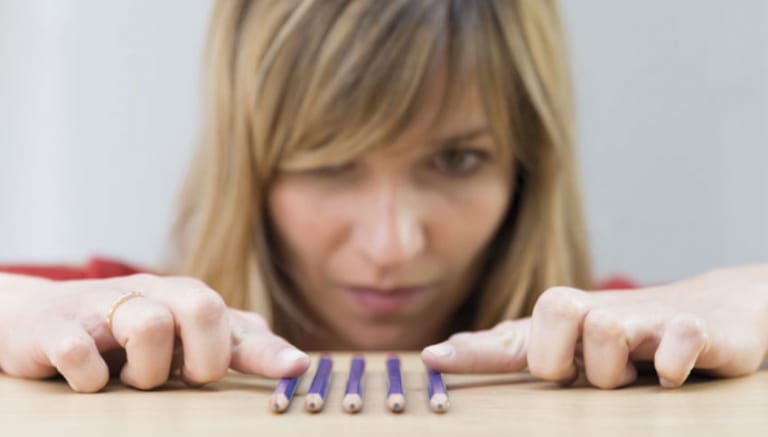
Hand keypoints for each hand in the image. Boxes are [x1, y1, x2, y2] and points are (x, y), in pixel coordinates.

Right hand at [0, 273, 308, 392]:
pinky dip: (91, 378)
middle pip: (203, 307)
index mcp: (189, 299)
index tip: (296, 369)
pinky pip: (82, 352)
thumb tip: (298, 362)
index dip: (269, 351)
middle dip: (202, 359)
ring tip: (131, 378)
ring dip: (145, 372)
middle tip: (181, 378)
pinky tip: (92, 380)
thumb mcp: (187, 338)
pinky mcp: (58, 325)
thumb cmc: (128, 333)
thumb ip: (239, 346)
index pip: (239, 323)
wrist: (43, 320)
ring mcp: (105, 305)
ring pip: (150, 326)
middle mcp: (154, 293)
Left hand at [422, 265, 767, 388]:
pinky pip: (677, 337)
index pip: (513, 336)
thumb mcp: (572, 344)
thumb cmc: (630, 334)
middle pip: (553, 311)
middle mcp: (598, 313)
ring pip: (605, 330)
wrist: (713, 312)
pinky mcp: (693, 328)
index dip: (474, 349)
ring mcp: (646, 319)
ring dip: (615, 367)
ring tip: (633, 373)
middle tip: (586, 373)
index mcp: (566, 323)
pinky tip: (671, 372)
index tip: (434, 358)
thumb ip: (518, 345)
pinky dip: (672, 358)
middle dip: (561, 357)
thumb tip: (449, 347)